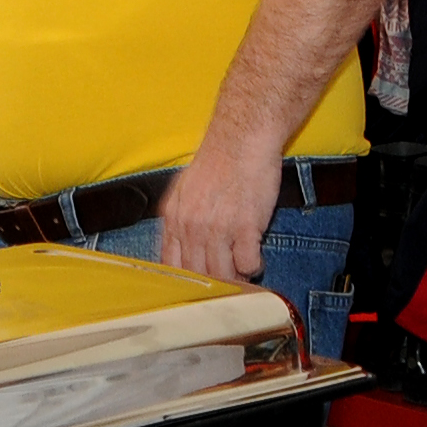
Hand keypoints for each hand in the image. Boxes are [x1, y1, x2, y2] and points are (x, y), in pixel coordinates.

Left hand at [156, 140, 279, 283]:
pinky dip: (253, 266)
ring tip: (242, 269)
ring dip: (235, 277)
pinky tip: (255, 255)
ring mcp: (217, 229)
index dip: (186, 281)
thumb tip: (180, 247)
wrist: (241, 140)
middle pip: (198, 274)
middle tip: (226, 279)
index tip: (198, 286)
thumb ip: (180, 219)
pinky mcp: (245, 227)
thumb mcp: (184, 190)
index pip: (171, 265)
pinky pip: (248, 264)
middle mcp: (191, 227)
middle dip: (213, 283)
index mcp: (174, 219)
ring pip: (222, 275)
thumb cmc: (218, 161)